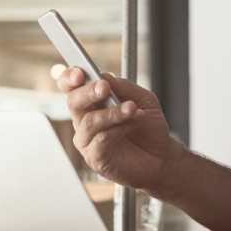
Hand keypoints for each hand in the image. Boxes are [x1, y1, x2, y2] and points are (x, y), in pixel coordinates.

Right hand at [59, 68, 183, 192]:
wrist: (162, 157)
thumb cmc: (149, 128)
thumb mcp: (143, 99)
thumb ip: (124, 87)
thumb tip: (105, 77)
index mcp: (92, 101)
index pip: (71, 86)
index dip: (69, 77)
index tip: (80, 73)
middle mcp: (85, 119)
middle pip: (73, 101)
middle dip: (88, 92)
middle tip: (104, 88)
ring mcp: (87, 140)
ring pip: (89, 122)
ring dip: (111, 113)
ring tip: (131, 108)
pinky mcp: (95, 158)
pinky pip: (99, 140)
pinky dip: (117, 129)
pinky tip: (131, 125)